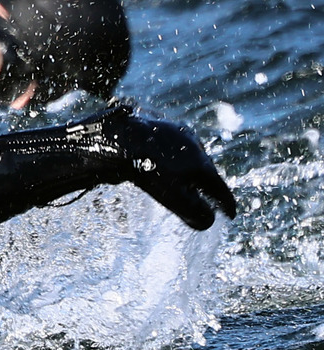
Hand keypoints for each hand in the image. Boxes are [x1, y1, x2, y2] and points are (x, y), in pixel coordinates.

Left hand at [101, 107, 236, 229]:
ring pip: (190, 158)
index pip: (221, 189)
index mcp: (203, 164)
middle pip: (207, 172)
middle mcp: (195, 146)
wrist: (120, 138)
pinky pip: (172, 149)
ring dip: (191, 173)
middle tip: (209, 201)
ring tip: (187, 184)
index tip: (230, 215)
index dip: (227, 205)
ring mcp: (177, 133)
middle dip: (209, 188)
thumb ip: (195, 213)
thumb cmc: (148, 170)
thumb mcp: (174, 198)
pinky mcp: (159, 127)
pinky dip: (174, 161)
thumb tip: (210, 222)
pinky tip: (165, 166)